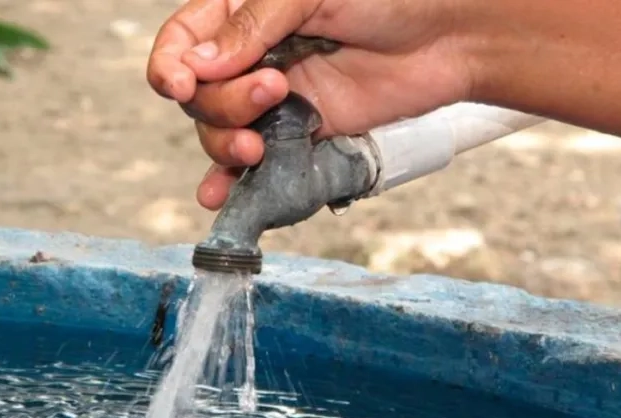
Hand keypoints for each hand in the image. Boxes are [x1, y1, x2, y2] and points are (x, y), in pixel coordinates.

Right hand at [147, 0, 476, 209]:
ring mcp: (276, 99)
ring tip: (261, 143)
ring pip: (220, 131)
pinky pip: (257, 161)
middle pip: (201, 95)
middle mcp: (253, 56)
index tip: (181, 84)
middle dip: (223, 103)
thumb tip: (198, 64)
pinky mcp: (303, 133)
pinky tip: (219, 196)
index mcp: (245, 12)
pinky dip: (233, 181)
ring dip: (227, 143)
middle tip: (274, 90)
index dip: (171, 65)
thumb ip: (253, 26)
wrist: (449, 35)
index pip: (183, 39)